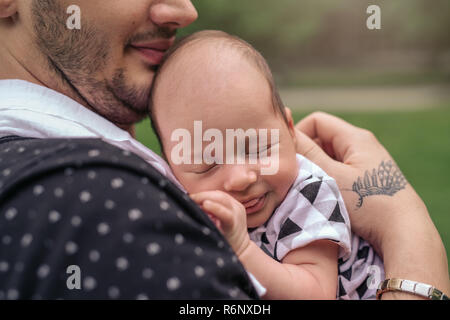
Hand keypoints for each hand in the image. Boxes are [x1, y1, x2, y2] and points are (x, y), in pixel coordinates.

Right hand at [190, 191, 250, 256]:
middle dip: (203, 197)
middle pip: (221, 198)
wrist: (240, 245)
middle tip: (188, 200)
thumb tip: (196, 218)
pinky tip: (199, 199)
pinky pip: (220, 195)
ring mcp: (237, 206)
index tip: (204, 205)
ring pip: (219, 194)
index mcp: (233, 225)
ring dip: (204, 195)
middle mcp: (237, 213)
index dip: (215, 208)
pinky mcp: (234, 202)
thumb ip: (208, 229)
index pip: (226, 214)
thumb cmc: (225, 246)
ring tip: (191, 199)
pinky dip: (209, 195)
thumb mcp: (216, 240)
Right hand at [294, 112, 449, 296]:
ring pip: (329, 156)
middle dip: (306, 153)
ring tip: (307, 186)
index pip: (317, 121)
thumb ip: (308, 153)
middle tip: (295, 173)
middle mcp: (362, 145)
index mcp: (356, 138)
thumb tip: (286, 134)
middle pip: (323, 138)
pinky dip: (326, 178)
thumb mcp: (332, 176)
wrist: (403, 232)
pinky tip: (322, 194)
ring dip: (315, 168)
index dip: (299, 134)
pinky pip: (339, 170)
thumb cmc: (368, 202)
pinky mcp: (367, 179)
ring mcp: (366, 163)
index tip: (288, 155)